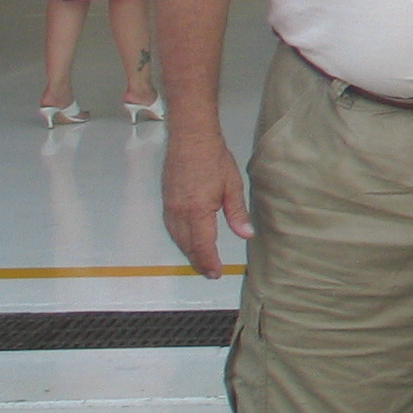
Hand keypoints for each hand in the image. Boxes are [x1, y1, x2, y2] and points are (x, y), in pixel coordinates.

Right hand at [161, 130, 250, 277]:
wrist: (190, 139)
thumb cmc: (214, 159)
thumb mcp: (232, 185)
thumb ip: (237, 213)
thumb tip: (246, 234)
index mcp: (198, 211)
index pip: (203, 245)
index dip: (209, 261)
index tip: (215, 273)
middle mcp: (180, 212)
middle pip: (187, 245)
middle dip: (198, 260)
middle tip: (208, 272)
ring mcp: (170, 207)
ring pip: (177, 237)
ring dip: (187, 251)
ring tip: (200, 261)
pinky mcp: (166, 200)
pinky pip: (171, 227)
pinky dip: (179, 239)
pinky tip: (186, 241)